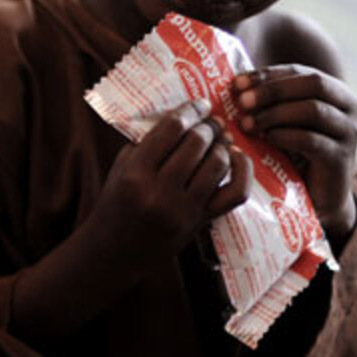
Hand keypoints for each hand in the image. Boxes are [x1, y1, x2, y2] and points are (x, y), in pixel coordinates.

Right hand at [92, 100, 251, 267]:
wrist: (113, 252)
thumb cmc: (115, 204)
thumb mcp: (120, 169)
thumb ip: (146, 143)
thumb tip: (179, 117)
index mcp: (135, 174)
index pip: (170, 129)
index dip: (189, 110)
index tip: (198, 104)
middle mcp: (160, 192)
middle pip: (196, 143)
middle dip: (207, 126)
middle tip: (210, 121)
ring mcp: (183, 209)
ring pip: (217, 163)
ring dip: (221, 145)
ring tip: (219, 137)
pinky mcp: (201, 222)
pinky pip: (235, 192)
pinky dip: (243, 171)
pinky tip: (237, 157)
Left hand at [233, 66, 356, 241]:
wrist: (315, 196)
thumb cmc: (293, 154)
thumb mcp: (282, 121)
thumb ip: (269, 101)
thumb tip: (233, 83)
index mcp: (335, 91)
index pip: (299, 71)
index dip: (267, 75)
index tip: (237, 83)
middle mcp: (349, 107)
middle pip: (312, 83)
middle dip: (272, 90)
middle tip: (241, 102)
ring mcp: (349, 132)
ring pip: (312, 109)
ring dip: (274, 114)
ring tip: (246, 124)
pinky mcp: (341, 158)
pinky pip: (311, 139)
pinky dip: (284, 136)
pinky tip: (264, 139)